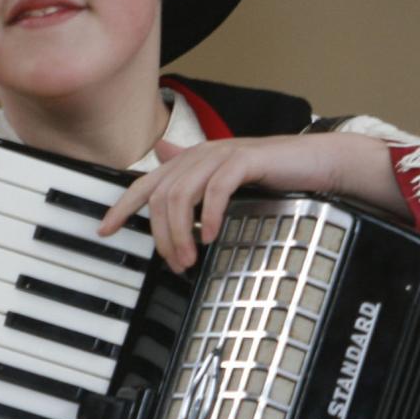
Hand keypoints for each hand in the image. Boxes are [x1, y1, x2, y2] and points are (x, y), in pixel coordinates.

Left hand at [98, 134, 406, 271]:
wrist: (315, 165)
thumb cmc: (272, 176)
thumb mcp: (225, 180)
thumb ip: (193, 174)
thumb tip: (160, 157)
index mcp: (191, 162)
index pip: (145, 185)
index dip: (121, 207)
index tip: (104, 231)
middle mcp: (200, 155)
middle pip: (160, 197)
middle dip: (160, 235)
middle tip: (174, 264)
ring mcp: (221, 155)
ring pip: (181, 196)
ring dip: (181, 232)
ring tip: (190, 259)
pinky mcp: (244, 160)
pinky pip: (215, 190)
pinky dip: (208, 215)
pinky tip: (210, 236)